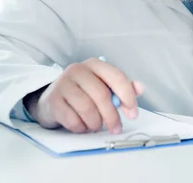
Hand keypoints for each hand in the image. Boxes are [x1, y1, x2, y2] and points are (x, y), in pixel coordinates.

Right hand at [27, 58, 144, 133]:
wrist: (53, 97)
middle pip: (101, 95)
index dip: (127, 96)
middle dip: (112, 116)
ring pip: (87, 109)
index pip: (116, 77)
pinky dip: (81, 127)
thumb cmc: (83, 92)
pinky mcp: (53, 100)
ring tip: (96, 125)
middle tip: (116, 128)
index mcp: (95, 64)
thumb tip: (140, 88)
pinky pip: (72, 119)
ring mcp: (63, 84)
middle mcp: (78, 70)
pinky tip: (82, 125)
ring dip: (95, 123)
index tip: (133, 113)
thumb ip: (123, 87)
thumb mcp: (104, 85)